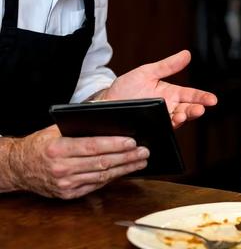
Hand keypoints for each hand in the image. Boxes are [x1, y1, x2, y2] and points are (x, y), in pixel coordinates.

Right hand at [4, 125, 148, 198]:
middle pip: (101, 162)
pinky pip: (96, 184)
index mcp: (58, 149)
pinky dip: (112, 177)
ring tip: (141, 161)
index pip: (92, 146)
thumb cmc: (40, 145)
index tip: (132, 141)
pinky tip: (124, 171)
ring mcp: (65, 184)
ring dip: (125, 168)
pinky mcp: (69, 194)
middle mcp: (61, 168)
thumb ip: (79, 128)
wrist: (19, 167)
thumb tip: (110, 122)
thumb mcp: (55, 131)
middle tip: (144, 151)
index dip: (114, 144)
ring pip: (102, 175)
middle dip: (127, 157)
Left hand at [102, 50, 216, 127]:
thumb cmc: (126, 87)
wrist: (105, 103)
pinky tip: (170, 124)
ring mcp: (160, 119)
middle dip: (195, 110)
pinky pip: (163, 129)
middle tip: (199, 109)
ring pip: (177, 121)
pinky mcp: (151, 128)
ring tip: (182, 115)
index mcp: (170, 94)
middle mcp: (168, 108)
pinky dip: (168, 128)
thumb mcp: (147, 72)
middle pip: (187, 109)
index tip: (212, 100)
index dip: (202, 97)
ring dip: (182, 119)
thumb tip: (186, 54)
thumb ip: (167, 66)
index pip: (191, 95)